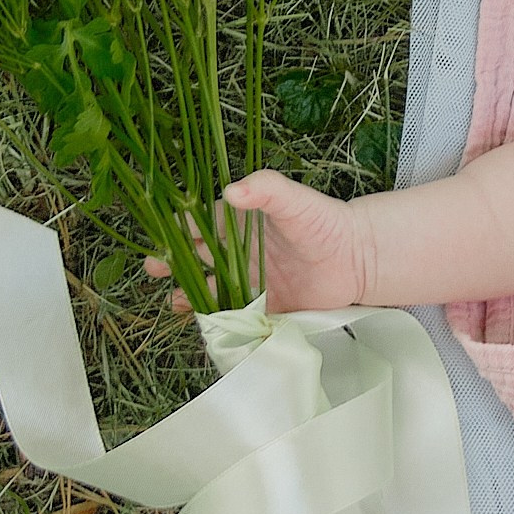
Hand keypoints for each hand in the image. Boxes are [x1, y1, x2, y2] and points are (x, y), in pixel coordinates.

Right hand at [142, 170, 371, 314]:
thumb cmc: (324, 220)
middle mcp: (239, 253)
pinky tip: (211, 325)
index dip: (178, 231)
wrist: (358, 257)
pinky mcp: (266, 307)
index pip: (200, 225)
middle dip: (173, 264)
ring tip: (177, 303)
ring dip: (192, 296)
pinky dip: (221, 322)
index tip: (159, 238)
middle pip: (197, 259)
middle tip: (154, 269)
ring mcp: (251, 281)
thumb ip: (266, 189)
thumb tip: (231, 190)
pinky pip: (237, 317)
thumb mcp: (293, 199)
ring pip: (211, 290)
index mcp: (240, 224)